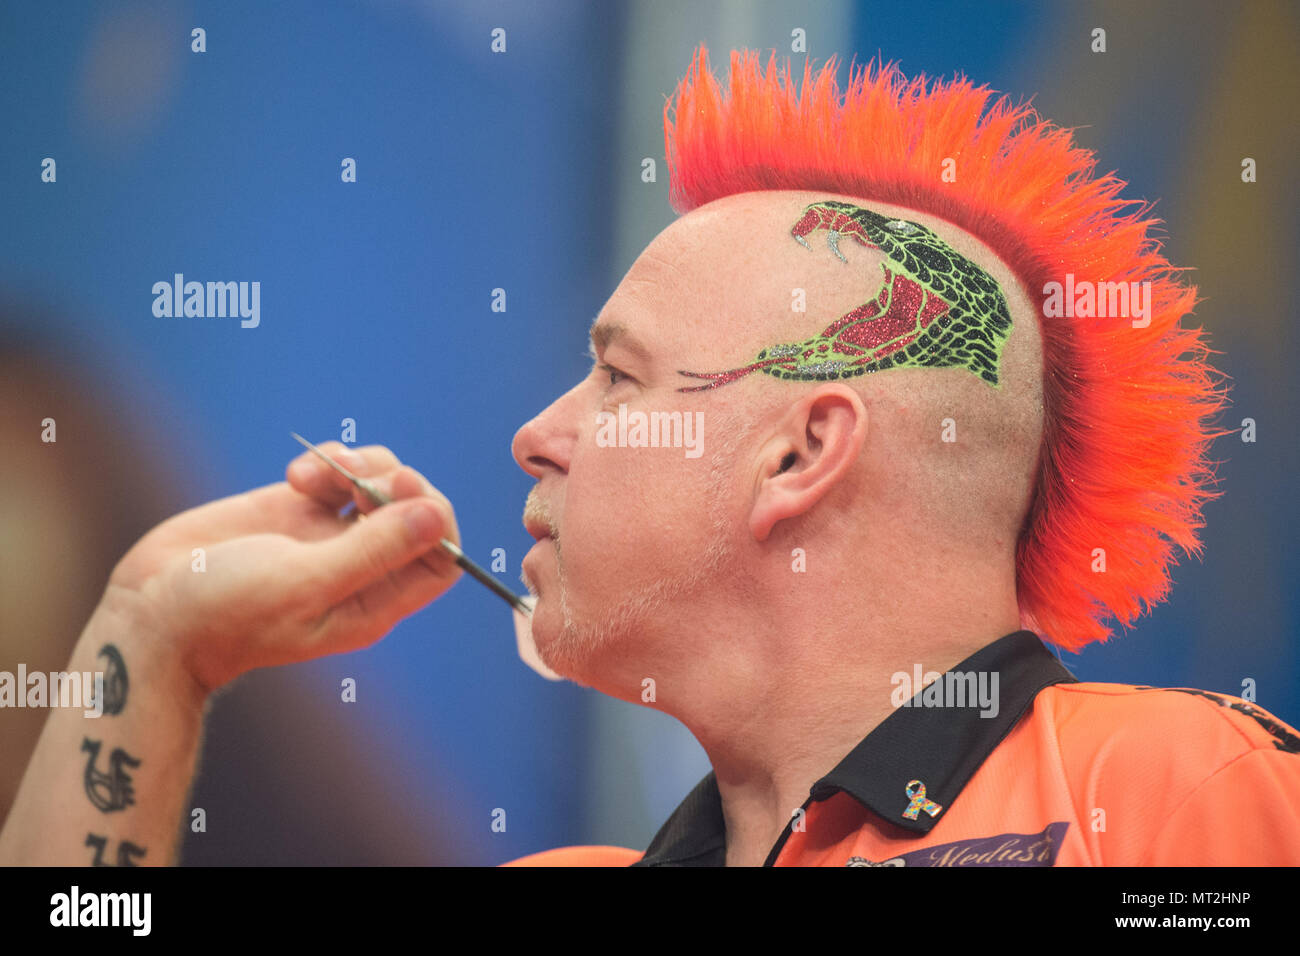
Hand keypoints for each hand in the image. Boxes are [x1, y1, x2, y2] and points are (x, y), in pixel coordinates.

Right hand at [100, 443, 461, 695]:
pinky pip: (338, 472)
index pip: (442, 559)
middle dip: (396, 482)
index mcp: (374, 601)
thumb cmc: (226, 614)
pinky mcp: (296, 509)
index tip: (405, 491)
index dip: (437, 519)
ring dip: (358, 466)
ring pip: (379, 483)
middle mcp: (359, 567)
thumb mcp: (306, 583)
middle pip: (415, 511)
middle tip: (358, 477)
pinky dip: (326, 461)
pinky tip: (295, 474)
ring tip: (313, 476)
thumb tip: (436, 517)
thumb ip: (373, 550)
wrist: (151, 612)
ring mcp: (328, 536)